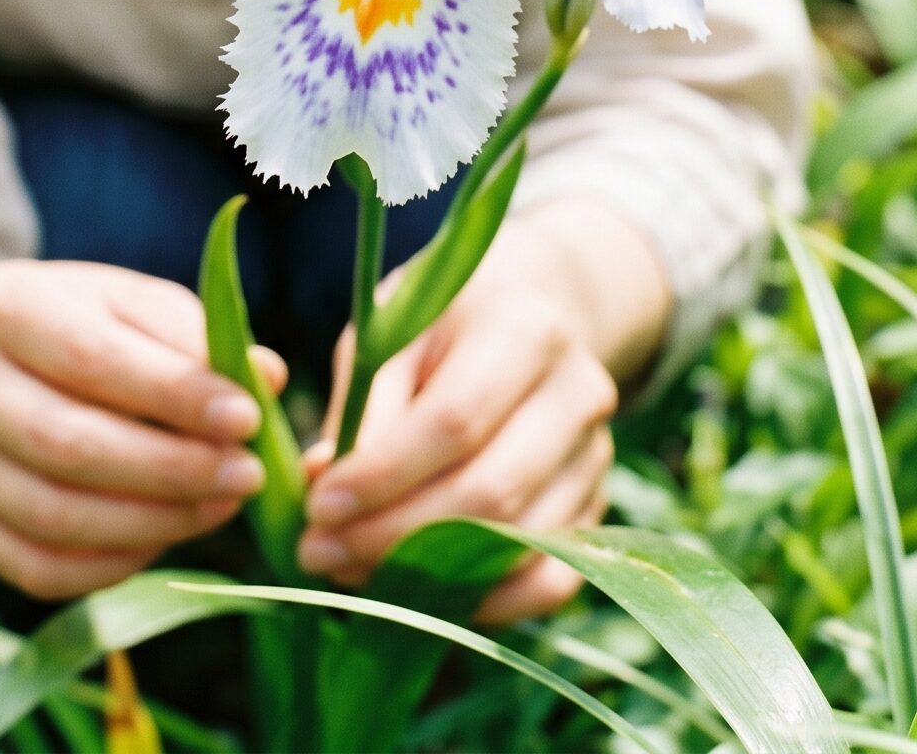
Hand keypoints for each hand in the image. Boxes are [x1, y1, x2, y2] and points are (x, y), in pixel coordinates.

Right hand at [0, 259, 287, 598]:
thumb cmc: (85, 324)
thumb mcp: (135, 305)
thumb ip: (196, 338)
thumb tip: (266, 378)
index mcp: (4, 305)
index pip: (91, 359)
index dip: (174, 396)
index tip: (245, 418)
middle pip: (65, 445)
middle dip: (168, 469)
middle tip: (244, 476)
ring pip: (50, 514)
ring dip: (150, 523)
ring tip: (219, 507)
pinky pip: (35, 567)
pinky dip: (109, 564)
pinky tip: (166, 538)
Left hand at [296, 220, 618, 624]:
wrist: (532, 313)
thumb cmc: (446, 323)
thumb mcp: (396, 333)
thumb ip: (363, 406)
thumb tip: (323, 486)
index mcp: (525, 329)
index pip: (455, 419)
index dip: (383, 474)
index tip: (320, 504)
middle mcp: (577, 392)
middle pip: (490, 491)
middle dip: (394, 534)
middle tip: (320, 551)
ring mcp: (595, 454)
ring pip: (519, 543)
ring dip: (428, 576)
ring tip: (353, 570)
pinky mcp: (597, 504)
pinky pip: (550, 580)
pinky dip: (485, 603)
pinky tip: (422, 596)